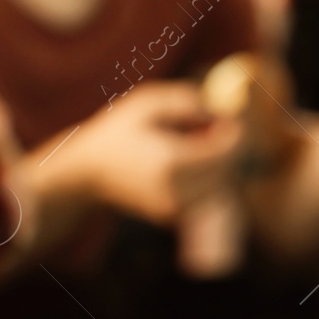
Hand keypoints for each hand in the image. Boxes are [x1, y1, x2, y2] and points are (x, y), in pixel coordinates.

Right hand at [55, 82, 240, 226]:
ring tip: (192, 142)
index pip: (224, 154)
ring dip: (216, 164)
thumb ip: (185, 100)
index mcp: (171, 163)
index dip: (234, 135)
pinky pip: (203, 197)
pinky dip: (204, 179)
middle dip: (227, 149)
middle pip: (225, 172)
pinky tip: (183, 160)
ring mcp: (173, 210)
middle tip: (217, 126)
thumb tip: (220, 109)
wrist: (84, 173)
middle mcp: (176, 192)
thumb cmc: (114, 132)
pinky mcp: (170, 218)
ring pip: (217, 187)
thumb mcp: (145, 103)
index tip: (233, 120)